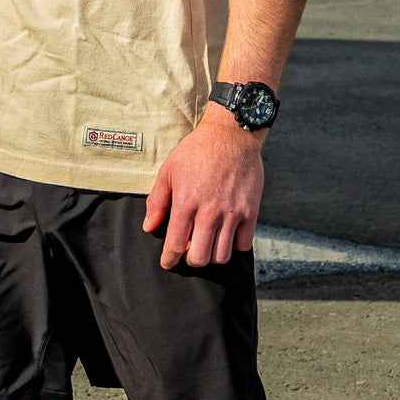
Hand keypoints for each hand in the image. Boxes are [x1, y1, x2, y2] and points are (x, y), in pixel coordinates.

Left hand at [142, 109, 264, 269]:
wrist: (230, 136)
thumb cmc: (196, 151)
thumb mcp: (168, 170)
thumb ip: (157, 201)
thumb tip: (149, 227)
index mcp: (186, 202)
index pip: (176, 244)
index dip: (170, 259)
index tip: (168, 263)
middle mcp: (209, 212)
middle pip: (200, 257)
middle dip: (190, 259)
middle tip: (188, 250)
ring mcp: (232, 214)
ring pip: (222, 256)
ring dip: (212, 255)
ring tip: (206, 243)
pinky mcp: (250, 213)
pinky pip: (243, 245)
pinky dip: (233, 246)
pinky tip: (226, 235)